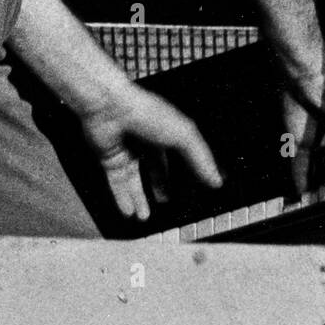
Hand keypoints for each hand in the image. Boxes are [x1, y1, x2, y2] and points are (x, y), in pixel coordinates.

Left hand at [79, 84, 222, 221]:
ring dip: (140, 197)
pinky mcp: (110, 157)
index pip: (180, 150)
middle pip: (154, 166)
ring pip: (134, 178)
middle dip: (160, 183)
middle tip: (166, 200)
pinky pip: (117, 181)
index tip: (195, 183)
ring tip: (145, 217)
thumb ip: (200, 158)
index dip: (188, 166)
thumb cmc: (146, 113)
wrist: (110, 108)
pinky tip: (128, 212)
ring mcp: (127, 149)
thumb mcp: (183, 135)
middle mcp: (145, 138)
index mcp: (166, 128)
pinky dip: (122, 197)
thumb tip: (215, 179)